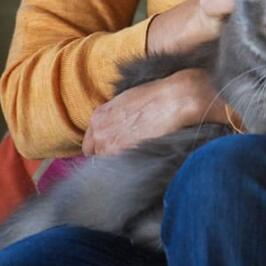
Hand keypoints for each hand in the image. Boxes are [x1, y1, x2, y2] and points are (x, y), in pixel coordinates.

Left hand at [82, 68, 221, 155]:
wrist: (176, 99)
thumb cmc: (157, 96)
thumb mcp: (127, 100)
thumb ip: (114, 117)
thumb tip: (116, 129)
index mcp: (98, 116)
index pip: (89, 142)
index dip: (101, 145)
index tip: (113, 146)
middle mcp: (99, 132)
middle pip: (96, 155)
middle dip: (108, 154)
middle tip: (127, 151)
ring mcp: (110, 146)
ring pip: (108, 164)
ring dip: (118, 162)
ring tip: (136, 154)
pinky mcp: (125, 156)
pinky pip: (120, 169)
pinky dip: (128, 167)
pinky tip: (142, 158)